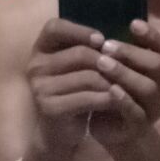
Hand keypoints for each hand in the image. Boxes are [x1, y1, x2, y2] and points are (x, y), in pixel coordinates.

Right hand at [26, 18, 115, 153]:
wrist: (57, 133)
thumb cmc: (70, 93)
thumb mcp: (74, 68)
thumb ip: (84, 50)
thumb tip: (110, 41)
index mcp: (39, 50)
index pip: (54, 27)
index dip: (80, 30)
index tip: (101, 40)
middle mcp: (35, 66)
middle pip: (80, 53)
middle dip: (106, 61)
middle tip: (123, 69)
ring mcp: (41, 88)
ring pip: (89, 76)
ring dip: (111, 81)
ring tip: (124, 85)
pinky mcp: (51, 108)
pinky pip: (88, 98)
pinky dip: (107, 98)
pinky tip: (118, 100)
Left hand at [90, 20, 159, 150]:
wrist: (112, 132)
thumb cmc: (114, 93)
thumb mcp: (117, 70)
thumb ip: (118, 52)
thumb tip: (104, 26)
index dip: (153, 36)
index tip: (133, 24)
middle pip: (158, 65)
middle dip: (132, 53)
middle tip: (107, 45)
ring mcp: (153, 107)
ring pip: (148, 88)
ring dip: (125, 73)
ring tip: (102, 63)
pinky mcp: (139, 125)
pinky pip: (136, 112)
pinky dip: (124, 99)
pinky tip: (110, 89)